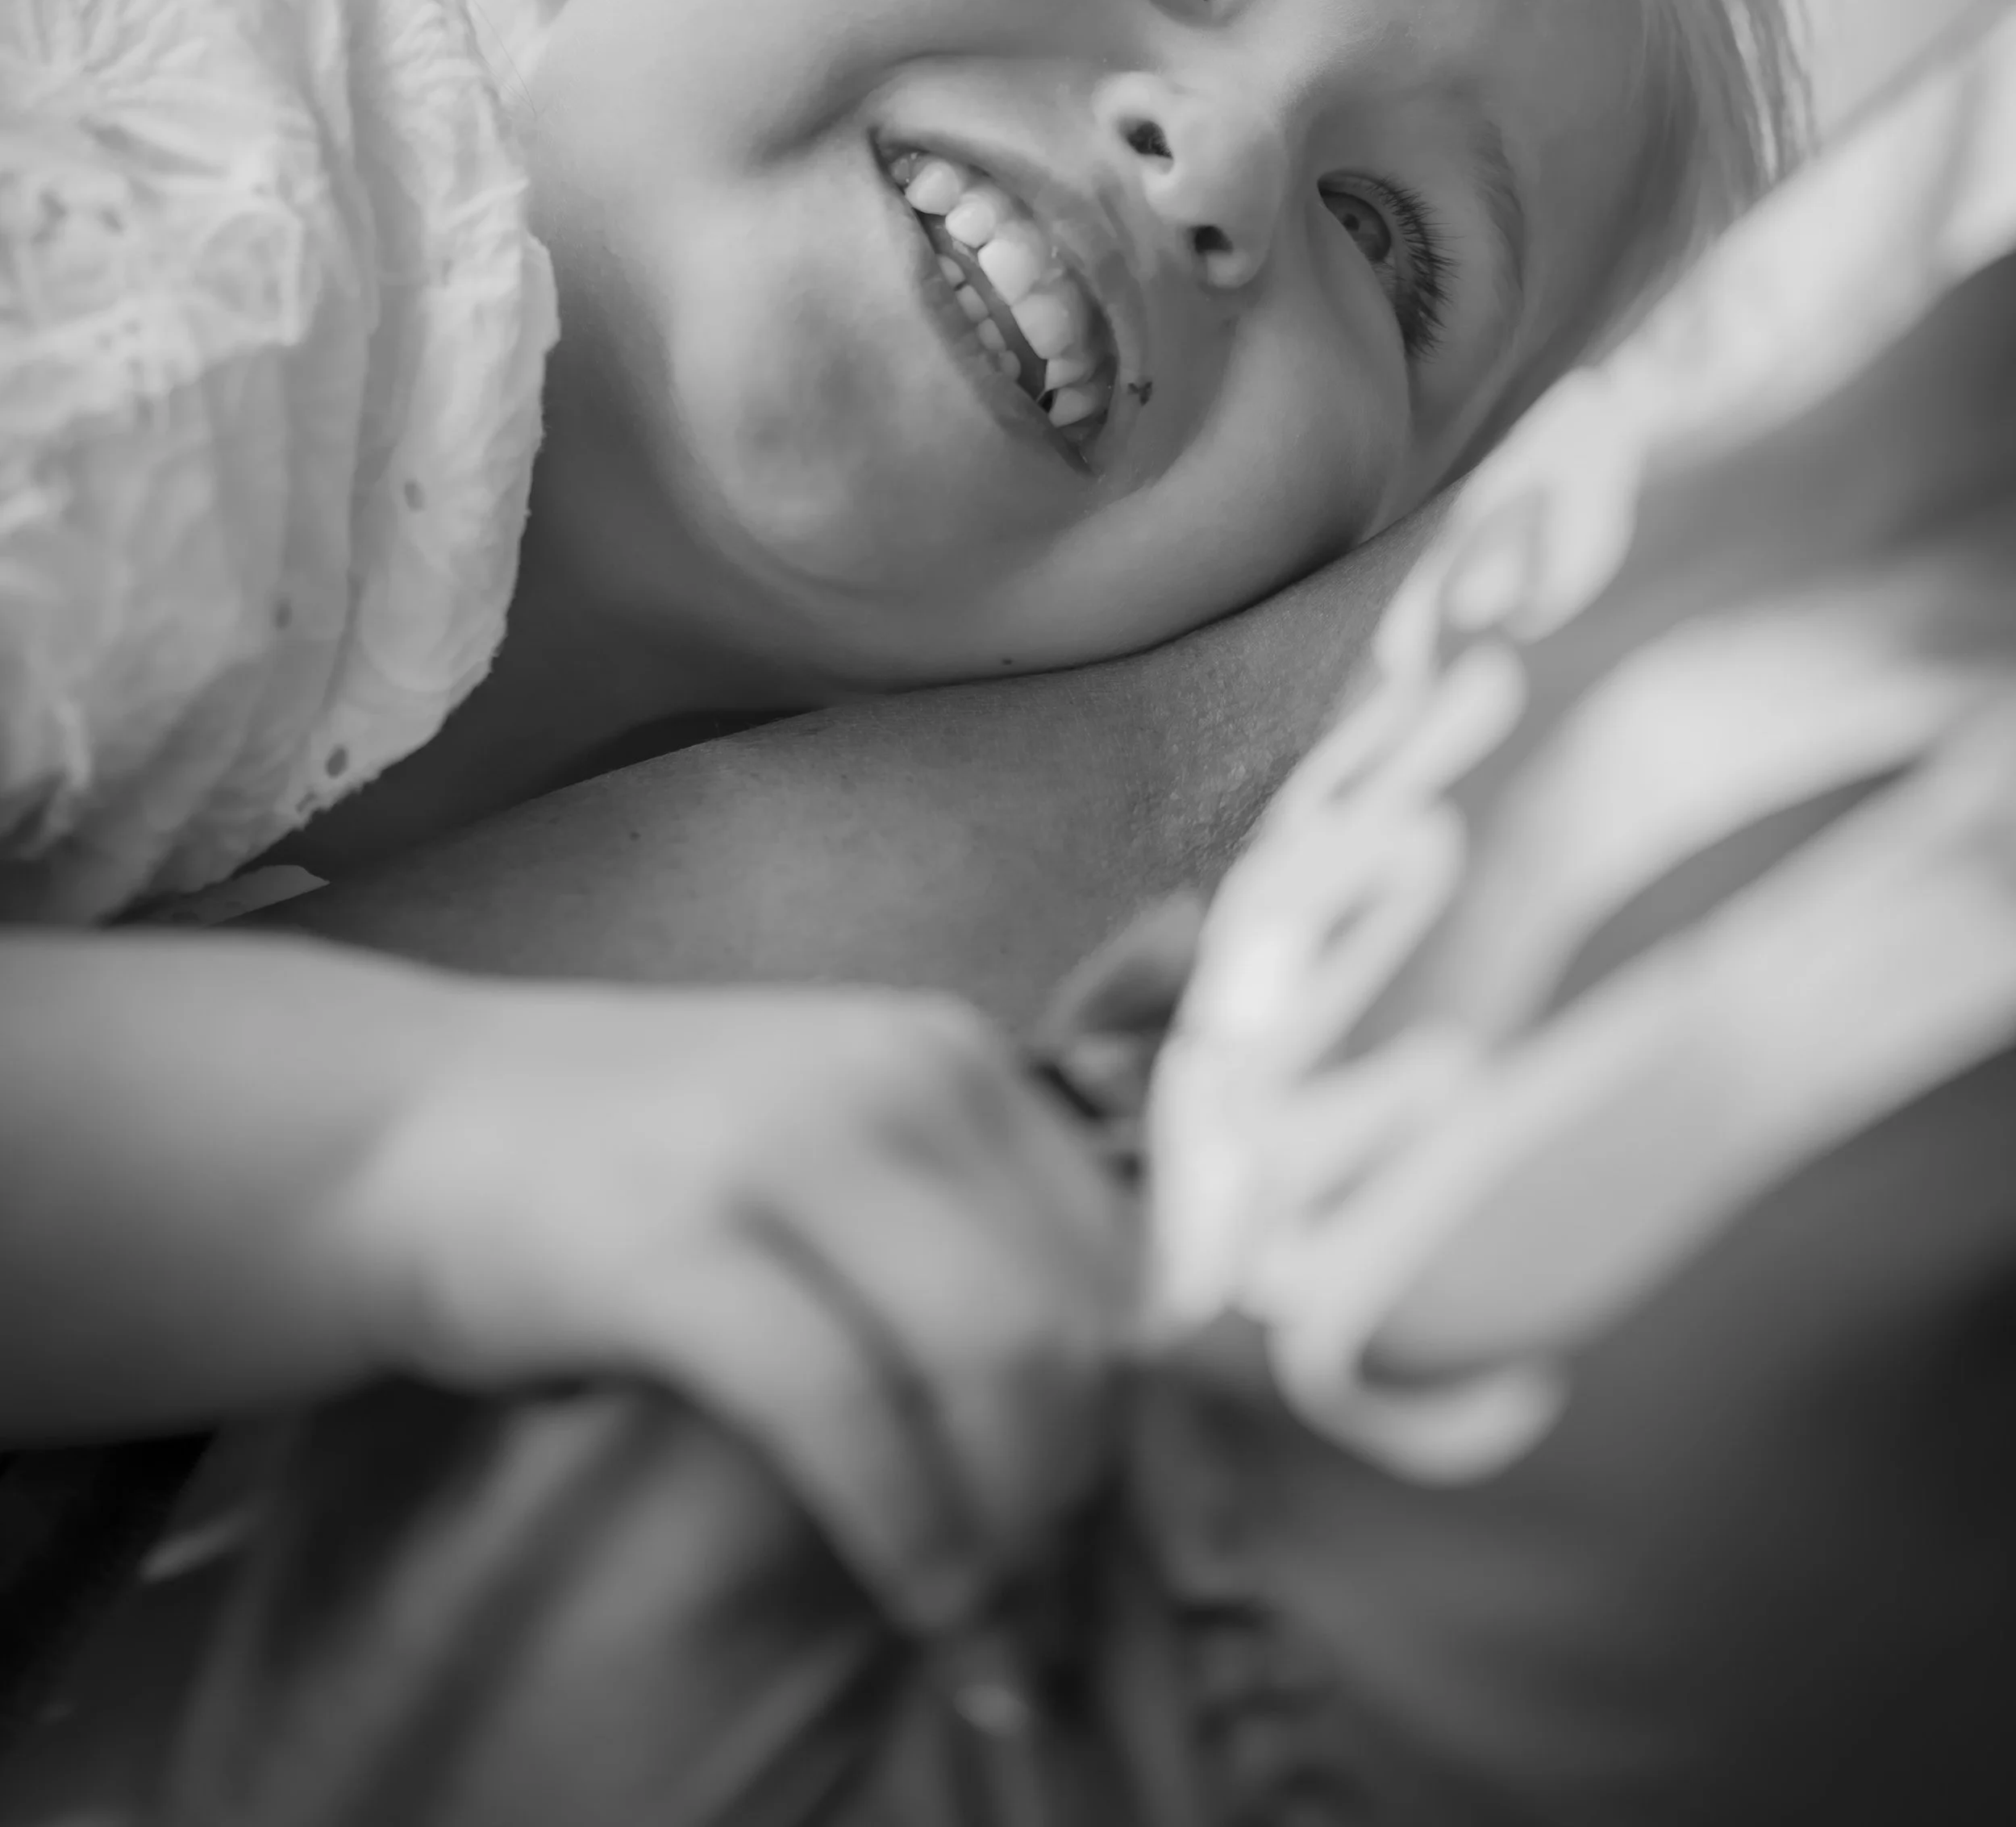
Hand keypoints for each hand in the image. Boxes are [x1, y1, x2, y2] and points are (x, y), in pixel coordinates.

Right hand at [333, 980, 1132, 1632]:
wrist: (404, 1128)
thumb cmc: (639, 1164)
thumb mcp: (832, 1149)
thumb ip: (963, 1234)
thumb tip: (1123, 1407)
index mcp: (952, 1061)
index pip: (1129, 1250)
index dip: (1154, 1409)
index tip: (1139, 1527)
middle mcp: (897, 1081)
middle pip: (1081, 1317)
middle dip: (1094, 1488)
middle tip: (1066, 1605)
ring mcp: (785, 1151)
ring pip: (998, 1363)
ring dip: (1017, 1529)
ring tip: (1002, 1630)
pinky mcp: (680, 1246)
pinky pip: (850, 1420)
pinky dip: (912, 1538)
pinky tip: (924, 1609)